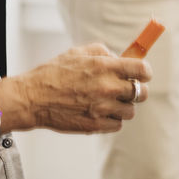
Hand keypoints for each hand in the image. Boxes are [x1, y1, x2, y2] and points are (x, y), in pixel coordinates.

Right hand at [0, 43, 152, 134]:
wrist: (33, 98)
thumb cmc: (53, 73)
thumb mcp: (77, 53)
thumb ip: (102, 52)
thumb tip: (119, 58)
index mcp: (103, 66)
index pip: (141, 70)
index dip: (145, 71)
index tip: (142, 73)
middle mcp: (106, 87)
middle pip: (142, 92)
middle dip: (137, 89)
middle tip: (126, 88)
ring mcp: (102, 108)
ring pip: (130, 111)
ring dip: (122, 106)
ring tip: (107, 101)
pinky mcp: (96, 125)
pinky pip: (117, 124)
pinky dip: (111, 119)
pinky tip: (98, 111)